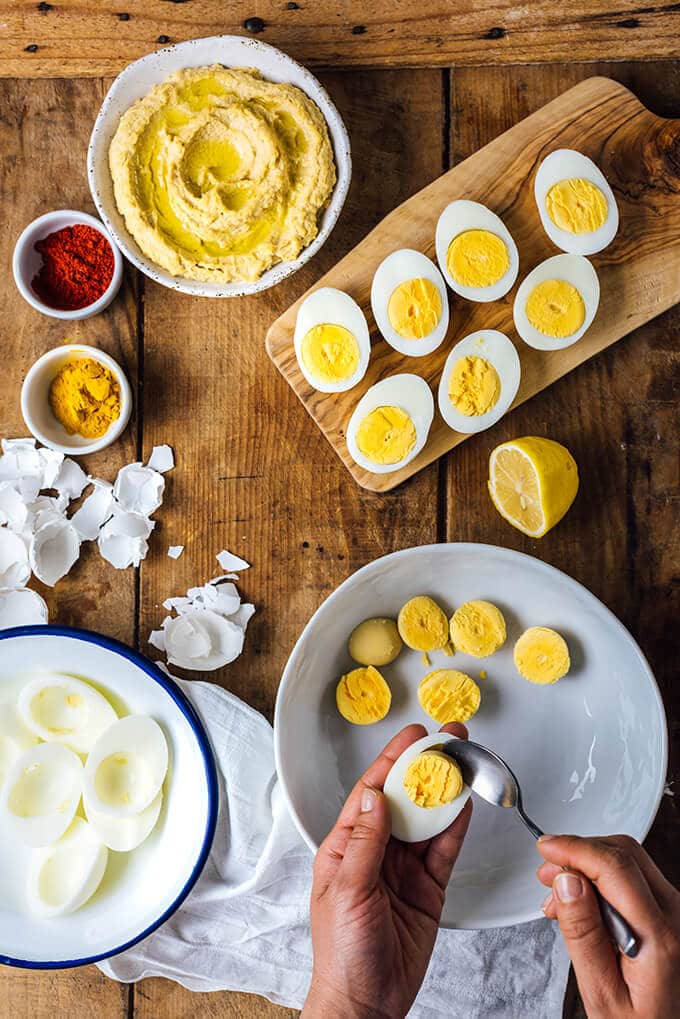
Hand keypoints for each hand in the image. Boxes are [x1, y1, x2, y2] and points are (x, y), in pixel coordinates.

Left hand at [302, 723, 471, 1018]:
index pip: (372, 791)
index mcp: (345, 846)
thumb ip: (365, 842)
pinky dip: (455, 827)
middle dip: (425, 769)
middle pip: (403, 799)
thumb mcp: (347, 890)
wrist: (366, 1004)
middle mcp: (375, 851)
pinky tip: (465, 806)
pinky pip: (444, 850)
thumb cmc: (342, 954)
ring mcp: (403, 869)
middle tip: (448, 741)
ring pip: (427, 820)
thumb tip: (374, 796)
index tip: (413, 736)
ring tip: (463, 764)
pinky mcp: (427, 889)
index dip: (393, 759)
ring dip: (444, 793)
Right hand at [537, 834, 679, 1018]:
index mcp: (659, 937)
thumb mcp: (601, 993)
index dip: (575, 849)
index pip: (615, 868)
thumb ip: (583, 935)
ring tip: (559, 892)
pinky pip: (636, 879)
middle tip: (547, 872)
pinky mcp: (671, 915)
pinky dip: (603, 879)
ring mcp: (677, 913)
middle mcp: (677, 916)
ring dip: (589, 865)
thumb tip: (567, 882)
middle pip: (625, 854)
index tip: (547, 848)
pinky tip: (582, 900)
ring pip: (630, 861)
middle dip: (579, 853)